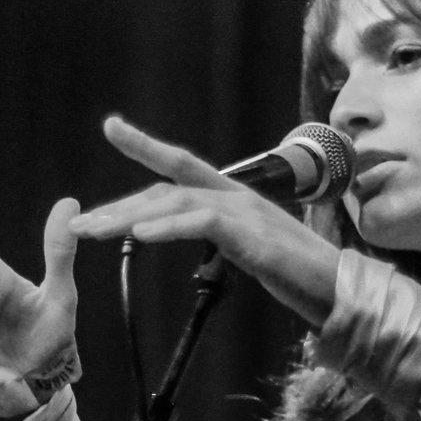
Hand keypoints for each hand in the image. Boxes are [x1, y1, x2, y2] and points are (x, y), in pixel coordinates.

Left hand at [68, 116, 341, 327]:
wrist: (343, 294)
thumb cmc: (301, 277)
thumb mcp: (252, 252)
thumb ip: (223, 238)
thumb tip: (197, 236)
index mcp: (236, 198)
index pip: (183, 165)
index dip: (146, 146)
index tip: (112, 127)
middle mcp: (238, 196)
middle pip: (166, 189)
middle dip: (118, 205)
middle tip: (77, 224)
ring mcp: (247, 212)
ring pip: (176, 202)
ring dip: (128, 217)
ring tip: (91, 232)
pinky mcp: (254, 237)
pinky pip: (203, 224)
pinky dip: (169, 226)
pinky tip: (139, 235)